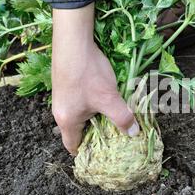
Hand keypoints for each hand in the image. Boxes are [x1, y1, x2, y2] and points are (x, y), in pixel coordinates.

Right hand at [52, 3, 138, 154]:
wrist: (73, 41)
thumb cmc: (88, 73)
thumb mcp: (109, 98)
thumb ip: (122, 118)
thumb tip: (134, 133)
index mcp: (66, 121)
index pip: (73, 146)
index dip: (88, 153)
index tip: (104, 153)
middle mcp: (60, 112)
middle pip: (78, 131)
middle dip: (96, 134)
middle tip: (115, 135)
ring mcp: (63, 97)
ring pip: (81, 115)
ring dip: (96, 117)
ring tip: (114, 116)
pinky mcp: (67, 85)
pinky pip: (81, 102)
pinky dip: (93, 104)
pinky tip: (106, 97)